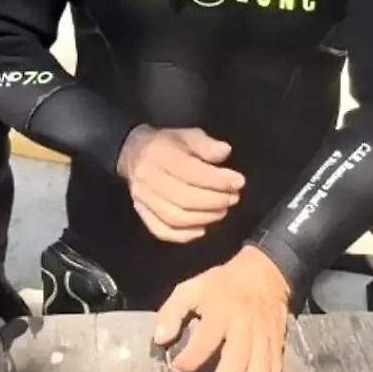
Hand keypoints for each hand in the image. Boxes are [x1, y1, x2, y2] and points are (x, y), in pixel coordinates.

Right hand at [117, 125, 244, 242]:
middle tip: (233, 197)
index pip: (191, 173)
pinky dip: (183, 235)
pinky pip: (162, 230)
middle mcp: (148, 178)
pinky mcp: (141, 212)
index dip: (218, 180)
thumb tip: (224, 151)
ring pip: (175, 217)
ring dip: (204, 217)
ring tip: (222, 210)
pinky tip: (201, 229)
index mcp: (159, 155)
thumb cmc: (166, 144)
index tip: (238, 181)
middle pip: (184, 198)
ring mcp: (142, 198)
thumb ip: (206, 144)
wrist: (134, 153)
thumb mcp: (187, 135)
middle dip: (215, 201)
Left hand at [153, 246, 290, 371]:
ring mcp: (263, 336)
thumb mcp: (191, 288)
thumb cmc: (220, 286)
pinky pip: (277, 366)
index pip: (206, 336)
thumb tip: (160, 339)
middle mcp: (244, 325)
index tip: (177, 370)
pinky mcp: (278, 343)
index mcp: (221, 310)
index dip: (192, 355)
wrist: (264, 273)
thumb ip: (173, 312)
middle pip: (235, 357)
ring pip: (259, 366)